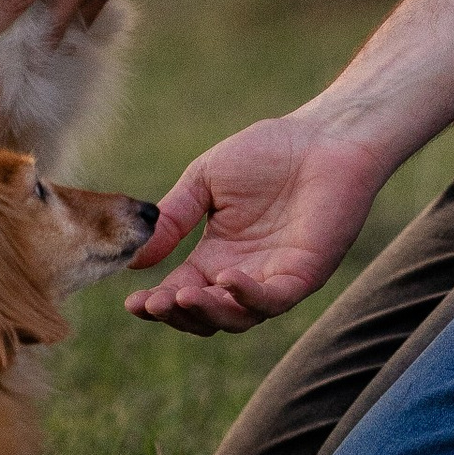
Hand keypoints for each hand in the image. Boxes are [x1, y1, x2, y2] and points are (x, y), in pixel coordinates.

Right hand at [124, 108, 383, 332]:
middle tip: (153, 303)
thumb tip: (136, 260)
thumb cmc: (267, 152)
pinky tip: (226, 278)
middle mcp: (242, 276)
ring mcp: (273, 279)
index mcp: (216, 257)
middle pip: (205, 317)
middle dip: (177, 315)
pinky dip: (248, 296)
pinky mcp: (303, 275)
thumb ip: (174, 217)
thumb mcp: (205, 181)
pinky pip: (273, 300)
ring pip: (237, 318)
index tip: (131, 302)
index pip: (180, 293)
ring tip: (182, 296)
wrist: (322, 137)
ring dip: (207, 312)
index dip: (156, 303)